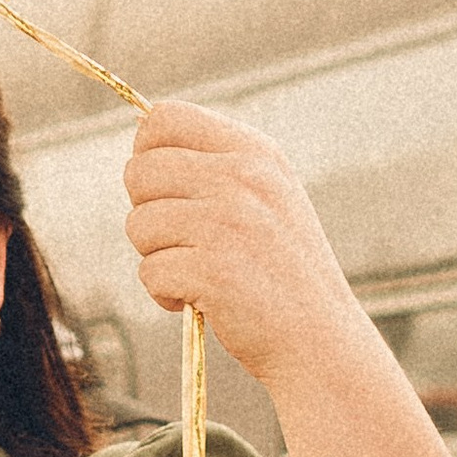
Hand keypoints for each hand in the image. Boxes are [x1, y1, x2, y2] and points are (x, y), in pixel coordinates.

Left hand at [122, 99, 377, 395]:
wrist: (318, 338)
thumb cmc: (280, 272)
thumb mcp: (265, 198)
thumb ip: (214, 167)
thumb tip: (142, 145)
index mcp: (254, 152)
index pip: (164, 119)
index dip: (147, 153)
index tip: (163, 190)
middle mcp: (242, 177)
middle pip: (138, 171)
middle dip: (147, 213)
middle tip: (181, 242)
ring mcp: (228, 222)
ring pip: (138, 224)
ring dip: (156, 256)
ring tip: (197, 273)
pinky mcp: (213, 270)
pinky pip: (149, 271)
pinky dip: (164, 294)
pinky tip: (199, 300)